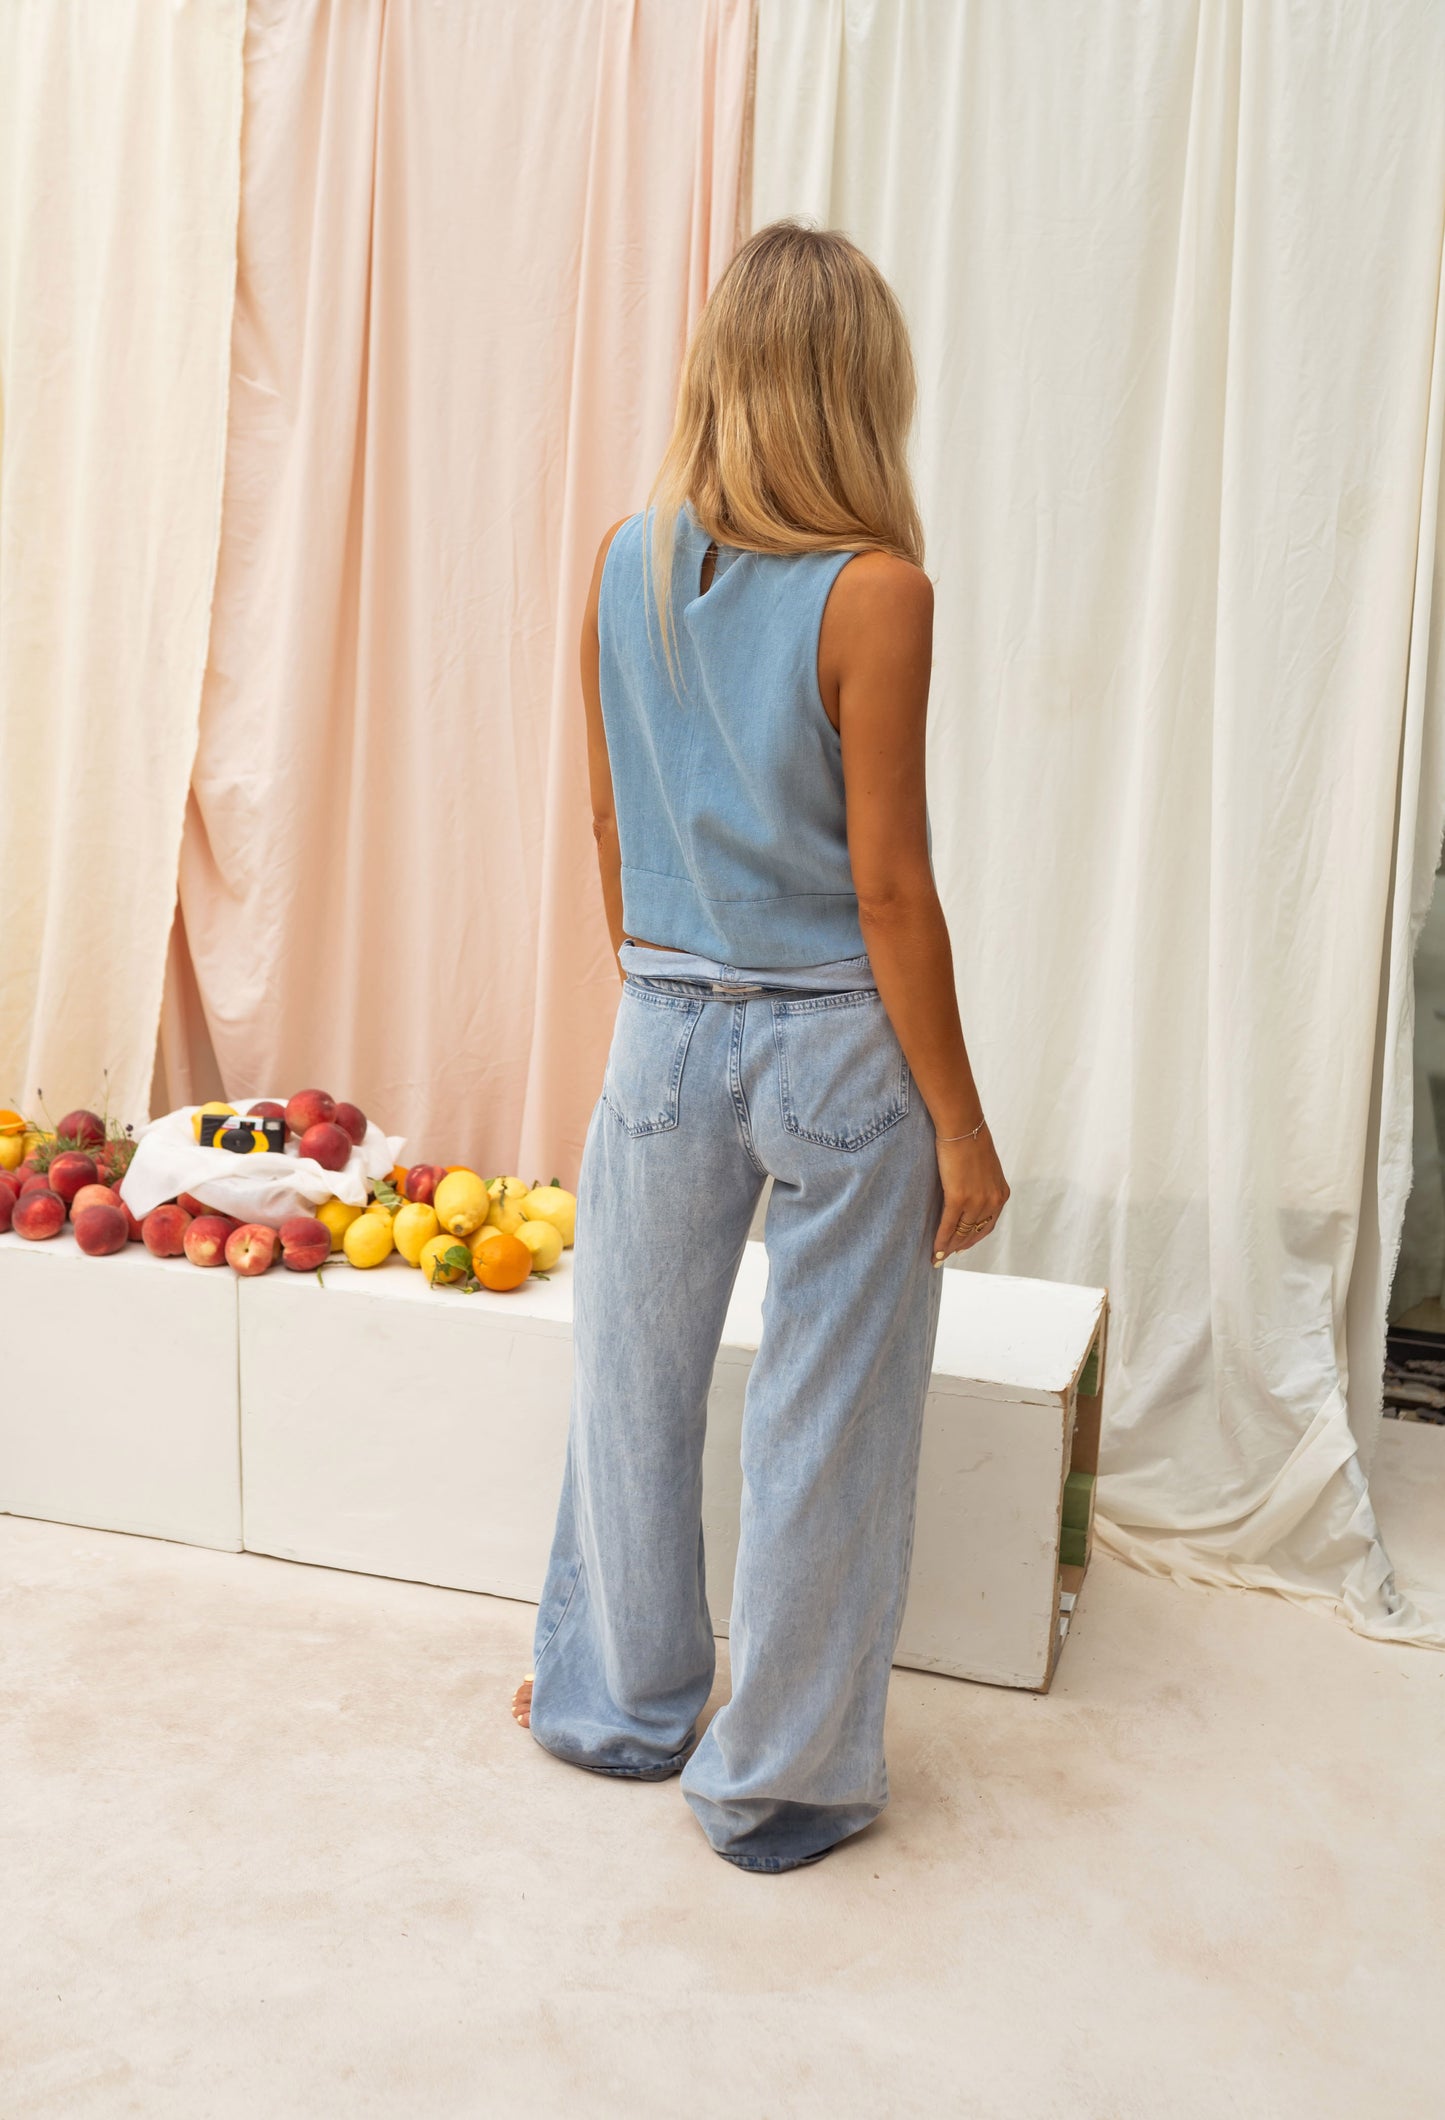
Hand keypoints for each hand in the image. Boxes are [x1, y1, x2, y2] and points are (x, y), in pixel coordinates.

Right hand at [932, 1127, 1008, 1263]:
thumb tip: (968, 1194)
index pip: (987, 1225)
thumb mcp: (985, 1167)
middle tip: (946, 1257)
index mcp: (1001, 1194)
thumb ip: (981, 1185)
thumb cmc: (971, 1141)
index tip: (962, 1247)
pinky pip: (949, 1226)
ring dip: (949, 1248)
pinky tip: (935, 1249)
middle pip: (974, 1233)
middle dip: (960, 1247)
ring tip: (938, 1257)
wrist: (963, 1127)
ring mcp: (976, 1201)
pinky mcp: (959, 1198)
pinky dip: (941, 1241)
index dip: (973, 1239)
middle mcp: (992, 1201)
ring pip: (961, 1233)